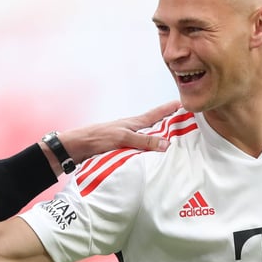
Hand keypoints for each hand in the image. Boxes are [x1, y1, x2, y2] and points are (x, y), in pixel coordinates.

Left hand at [45, 100, 179, 174]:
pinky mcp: (121, 149)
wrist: (77, 147)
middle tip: (185, 123)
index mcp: (133, 123)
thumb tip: (166, 144)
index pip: (156, 114)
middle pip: (154, 125)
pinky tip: (153, 158)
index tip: (183, 103)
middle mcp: (131, 129)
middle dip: (168, 123)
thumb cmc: (98, 138)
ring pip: (147, 138)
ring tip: (173, 142)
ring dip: (159, 139)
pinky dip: (149, 151)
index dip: (169, 109)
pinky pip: (140, 150)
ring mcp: (126, 139)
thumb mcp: (123, 138)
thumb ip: (143, 141)